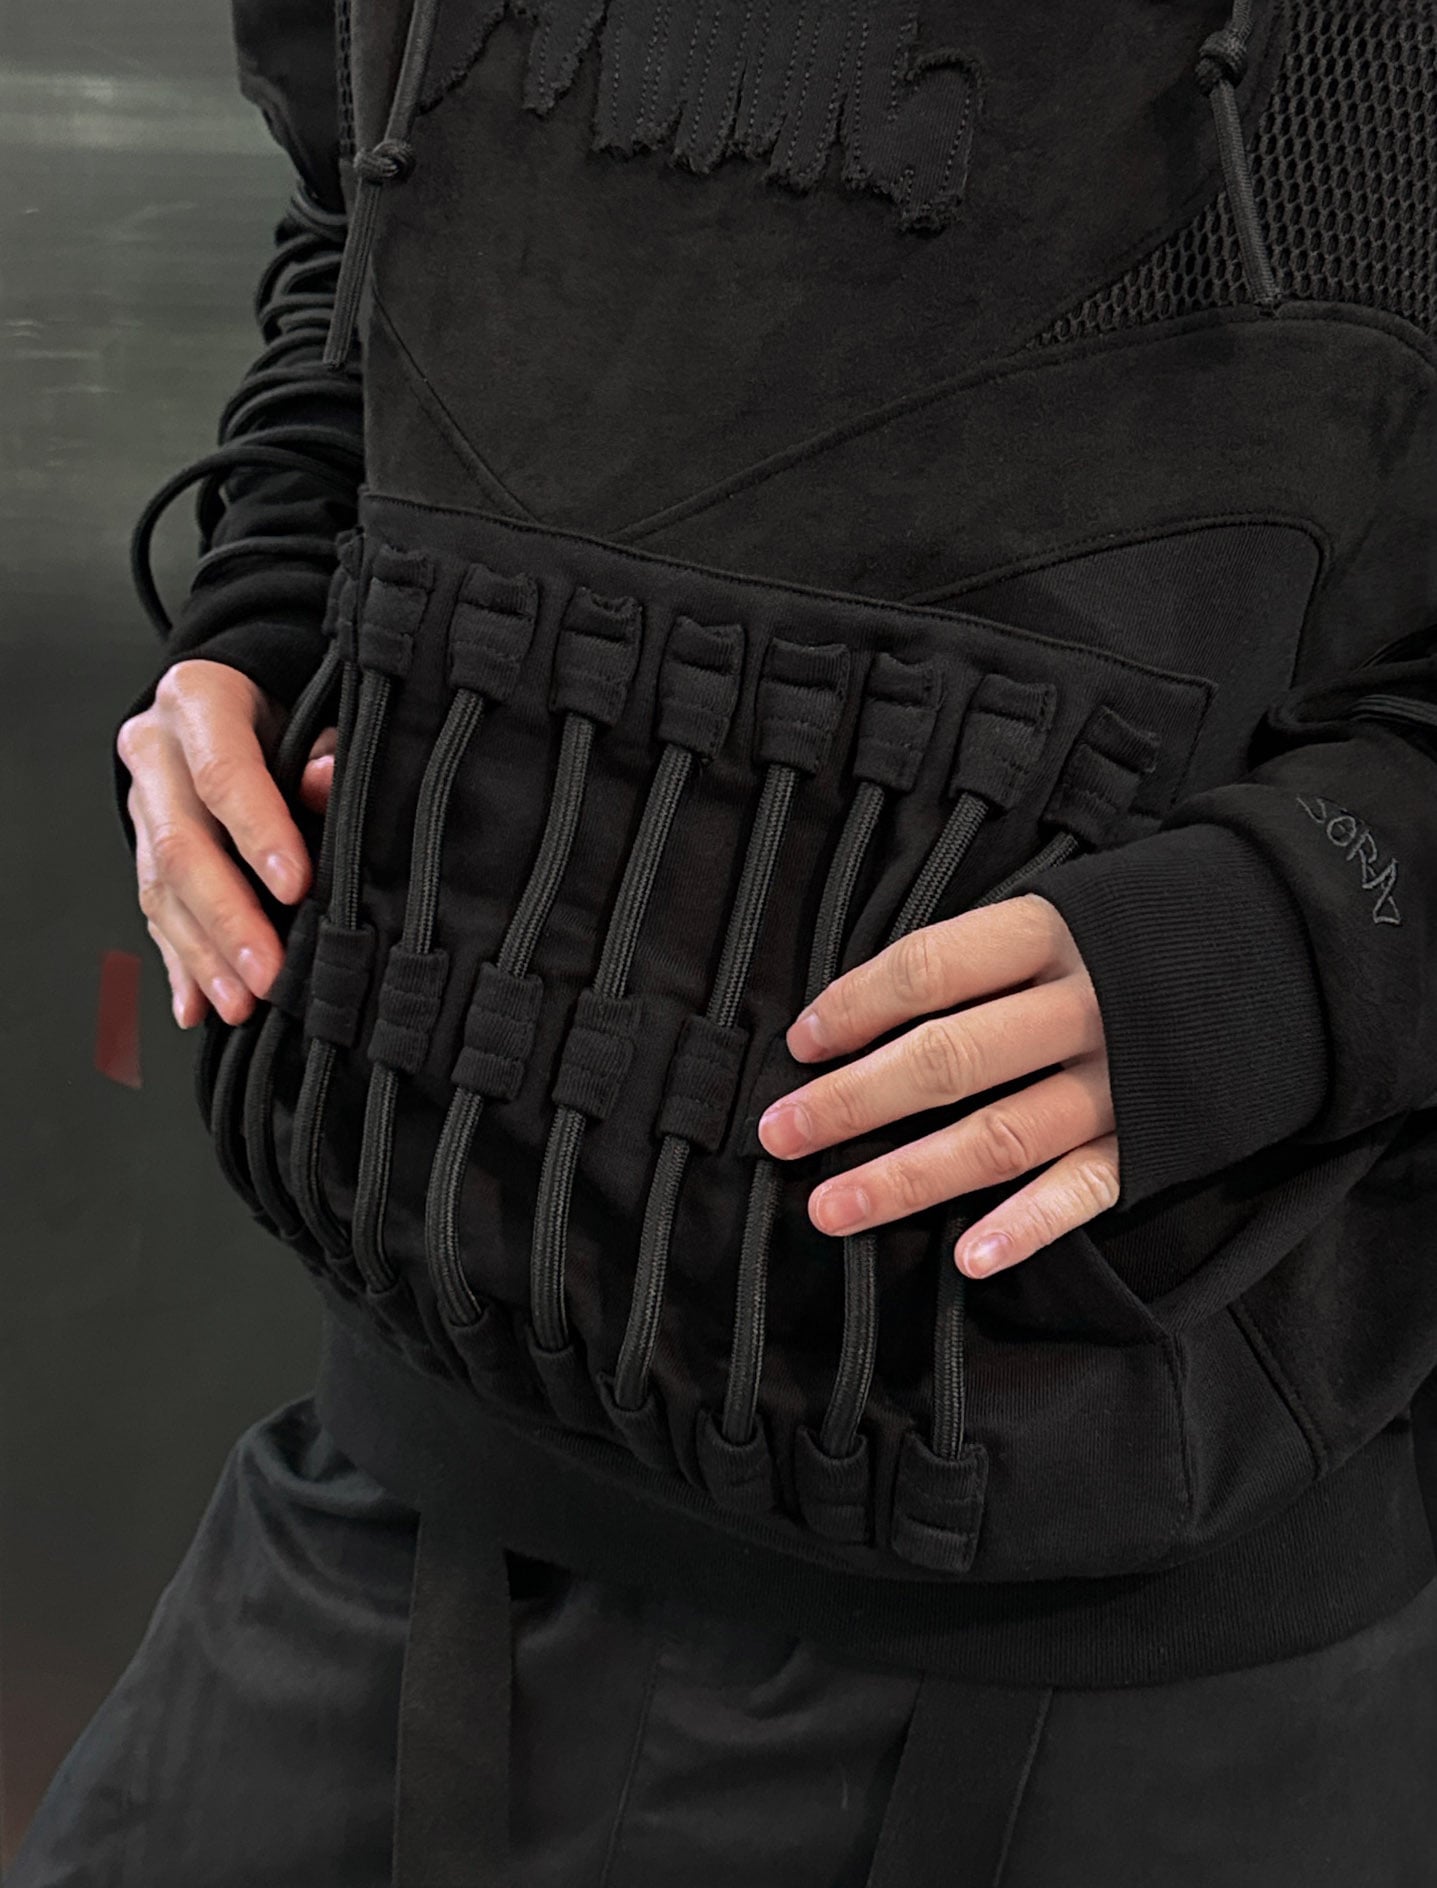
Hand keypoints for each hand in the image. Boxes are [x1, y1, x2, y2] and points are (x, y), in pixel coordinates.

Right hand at [117, 659, 335, 1027]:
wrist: (240, 693)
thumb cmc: (291, 701)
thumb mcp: (319, 704)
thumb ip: (328, 745)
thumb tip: (323, 779)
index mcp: (198, 700)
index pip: (224, 773)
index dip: (259, 834)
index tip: (295, 888)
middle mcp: (154, 751)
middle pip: (181, 845)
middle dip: (228, 918)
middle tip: (268, 972)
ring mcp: (142, 804)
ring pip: (161, 888)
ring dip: (203, 954)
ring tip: (240, 1003)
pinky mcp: (142, 847)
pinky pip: (156, 911)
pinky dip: (180, 962)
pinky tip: (197, 1004)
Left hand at [755, 894, 1118, 1277]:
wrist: (1294, 946)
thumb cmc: (1147, 926)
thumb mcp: (1071, 905)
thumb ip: (984, 954)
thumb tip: (864, 1011)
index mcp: (1051, 932)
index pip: (928, 970)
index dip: (854, 1007)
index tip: (800, 1044)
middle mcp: (1083, 1007)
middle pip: (947, 1059)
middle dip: (852, 1102)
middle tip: (778, 1134)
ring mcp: (1121, 1081)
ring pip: (998, 1136)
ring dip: (907, 1178)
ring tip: (829, 1208)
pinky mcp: (1156, 1140)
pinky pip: (1082, 1191)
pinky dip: (1026, 1227)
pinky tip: (967, 1259)